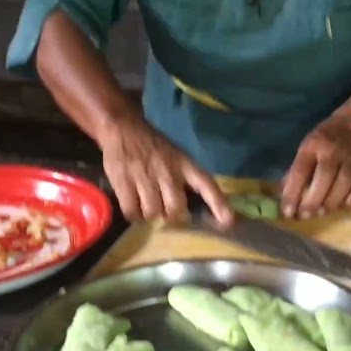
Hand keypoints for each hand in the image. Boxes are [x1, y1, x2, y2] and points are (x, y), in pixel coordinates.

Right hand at [100, 114, 234, 226]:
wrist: (122, 128)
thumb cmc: (152, 146)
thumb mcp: (176, 156)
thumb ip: (186, 179)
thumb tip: (201, 210)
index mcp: (184, 163)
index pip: (206, 184)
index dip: (218, 204)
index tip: (228, 221)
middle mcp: (167, 171)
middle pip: (175, 209)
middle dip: (171, 215)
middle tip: (165, 209)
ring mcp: (144, 177)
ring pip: (153, 213)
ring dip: (150, 214)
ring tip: (146, 204)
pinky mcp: (123, 182)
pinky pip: (132, 212)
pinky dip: (134, 214)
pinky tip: (134, 205)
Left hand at [280, 113, 350, 218]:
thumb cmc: (325, 139)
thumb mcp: (307, 147)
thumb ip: (295, 169)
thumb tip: (282, 195)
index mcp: (313, 144)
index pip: (300, 171)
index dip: (292, 193)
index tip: (286, 212)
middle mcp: (333, 152)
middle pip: (323, 179)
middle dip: (312, 202)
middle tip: (304, 216)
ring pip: (342, 187)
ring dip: (330, 204)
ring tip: (320, 213)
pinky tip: (342, 206)